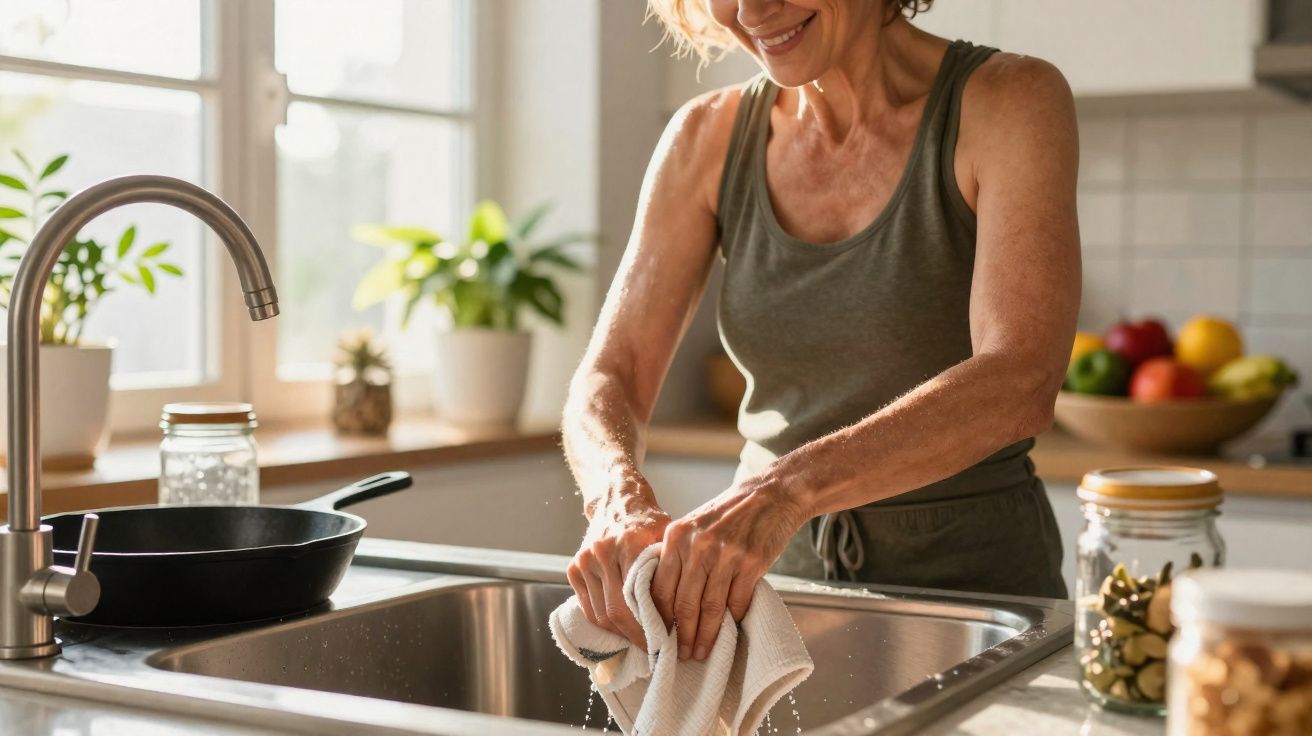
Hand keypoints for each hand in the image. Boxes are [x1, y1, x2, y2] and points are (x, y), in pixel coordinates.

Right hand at [567, 475, 670, 650]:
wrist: (618, 499)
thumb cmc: (649, 521)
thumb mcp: (667, 537)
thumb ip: (673, 569)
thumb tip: (689, 613)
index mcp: (630, 542)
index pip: (641, 598)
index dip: (653, 625)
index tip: (668, 642)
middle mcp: (603, 551)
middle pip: (618, 610)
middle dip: (637, 636)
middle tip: (655, 651)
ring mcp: (585, 559)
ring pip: (601, 613)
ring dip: (621, 634)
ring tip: (641, 644)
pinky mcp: (573, 567)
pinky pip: (588, 607)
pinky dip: (605, 623)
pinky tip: (622, 630)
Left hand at [651, 477, 807, 661]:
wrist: (772, 494)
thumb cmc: (730, 513)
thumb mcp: (694, 525)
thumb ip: (678, 555)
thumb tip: (665, 600)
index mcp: (676, 536)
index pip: (660, 587)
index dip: (659, 618)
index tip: (660, 637)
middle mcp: (698, 545)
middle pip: (683, 603)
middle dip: (681, 635)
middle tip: (680, 654)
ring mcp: (726, 555)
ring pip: (709, 607)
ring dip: (705, 635)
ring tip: (701, 651)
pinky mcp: (752, 563)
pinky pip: (737, 601)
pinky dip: (732, 619)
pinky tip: (729, 629)